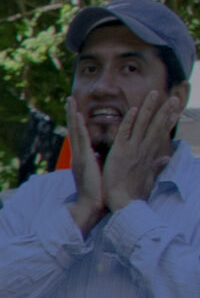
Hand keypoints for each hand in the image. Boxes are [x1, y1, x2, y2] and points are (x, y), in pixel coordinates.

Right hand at [63, 98, 105, 231]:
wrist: (92, 207)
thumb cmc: (100, 195)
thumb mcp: (102, 176)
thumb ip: (104, 165)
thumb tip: (108, 160)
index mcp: (84, 159)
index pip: (81, 137)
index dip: (79, 123)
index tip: (77, 111)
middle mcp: (79, 156)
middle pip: (75, 130)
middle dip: (71, 114)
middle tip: (69, 99)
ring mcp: (80, 156)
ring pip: (75, 131)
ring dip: (72, 114)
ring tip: (70, 100)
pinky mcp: (84, 159)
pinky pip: (81, 139)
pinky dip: (79, 126)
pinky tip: (77, 115)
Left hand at [100, 90, 176, 212]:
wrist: (122, 203)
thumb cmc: (132, 193)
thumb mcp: (148, 177)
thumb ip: (156, 166)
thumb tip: (165, 158)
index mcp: (149, 156)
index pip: (160, 134)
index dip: (168, 121)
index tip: (176, 110)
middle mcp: (144, 151)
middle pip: (157, 127)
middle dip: (165, 111)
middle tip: (174, 98)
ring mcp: (133, 150)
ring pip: (142, 125)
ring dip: (149, 109)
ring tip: (154, 94)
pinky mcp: (120, 153)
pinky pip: (125, 133)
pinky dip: (129, 121)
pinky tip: (133, 109)